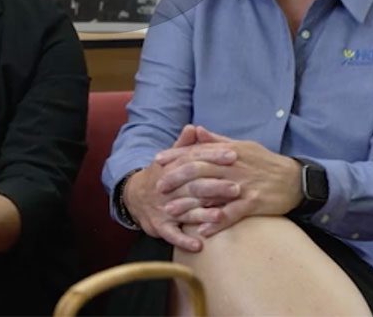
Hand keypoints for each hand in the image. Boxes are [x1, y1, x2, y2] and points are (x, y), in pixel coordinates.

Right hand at [122, 125, 225, 251]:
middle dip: (215, 187)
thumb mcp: (168, 159)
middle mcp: (168, 187)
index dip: (213, 156)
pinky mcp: (159, 226)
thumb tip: (194, 127)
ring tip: (221, 216)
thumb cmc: (160, 176)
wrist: (134, 197)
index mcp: (172, 168)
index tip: (233, 155)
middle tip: (237, 188)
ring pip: (185, 210)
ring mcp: (163, 208)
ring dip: (203, 214)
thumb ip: (183, 146)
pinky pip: (172, 234)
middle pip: (193, 186)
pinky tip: (199, 246)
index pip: (194, 159)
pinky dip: (184, 240)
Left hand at [153, 127, 301, 237]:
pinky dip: (216, 221)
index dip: (177, 155)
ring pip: (211, 192)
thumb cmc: (266, 163)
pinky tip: (202, 229)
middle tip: (158, 186)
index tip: (158, 160)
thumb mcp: (243, 146)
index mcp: (230, 151)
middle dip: (176, 177)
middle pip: (200, 169)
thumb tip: (197, 130)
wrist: (296, 179)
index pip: (198, 150)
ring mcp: (244, 184)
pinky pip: (232, 213)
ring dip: (189, 202)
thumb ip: (218, 141)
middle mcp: (234, 165)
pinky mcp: (254, 202)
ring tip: (171, 211)